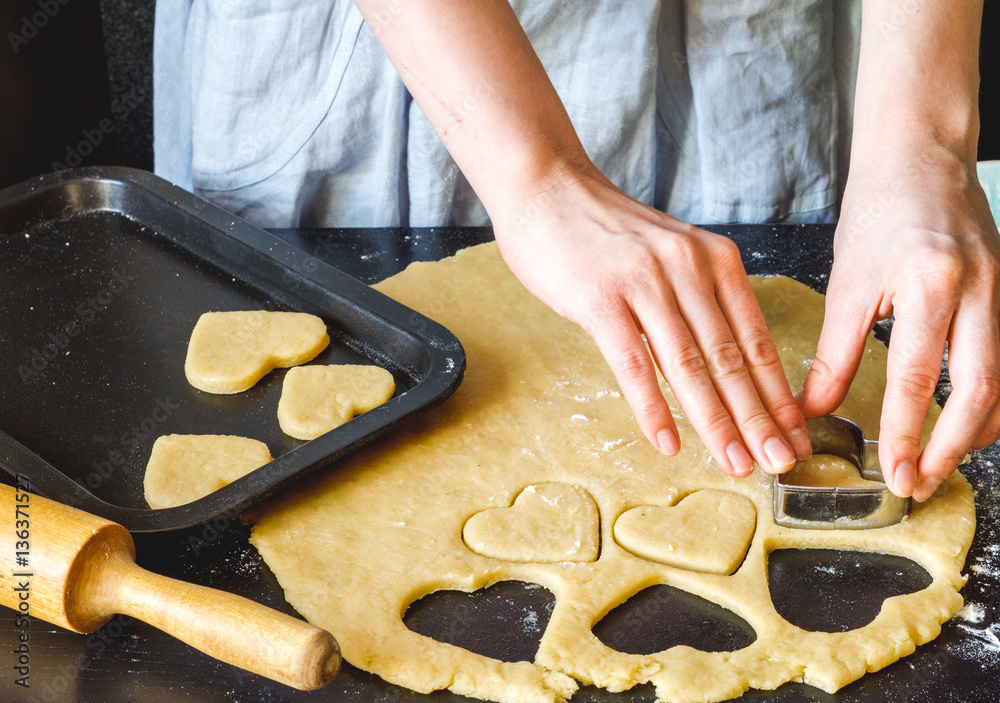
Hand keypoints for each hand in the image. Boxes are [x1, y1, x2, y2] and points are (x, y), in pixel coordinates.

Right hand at [491, 162, 811, 475]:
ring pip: (689, 365)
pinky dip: (653, 408)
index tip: (795, 437)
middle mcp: (688, 269)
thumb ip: (696, 301)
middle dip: (759, 419)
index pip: (756, 340)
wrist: (545, 186)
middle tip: (779, 463)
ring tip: (735, 463)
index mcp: (714, 260)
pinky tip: (669, 442)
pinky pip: (632, 363)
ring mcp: (644, 282)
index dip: (778, 394)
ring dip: (716, 421)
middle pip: (731, 358)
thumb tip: (721, 366)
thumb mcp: (668, 255)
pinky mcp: (600, 298)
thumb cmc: (603, 230)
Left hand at [798, 145, 999, 500]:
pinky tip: (966, 419)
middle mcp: (979, 291)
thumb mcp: (847, 281)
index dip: (904, 433)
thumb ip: (835, 352)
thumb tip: (815, 410)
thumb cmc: (879, 209)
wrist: (922, 154)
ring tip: (942, 461)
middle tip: (921, 482)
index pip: (917, 378)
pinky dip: (990, 397)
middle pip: (980, 390)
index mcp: (929, 284)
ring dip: (977, 429)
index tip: (893, 473)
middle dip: (952, 447)